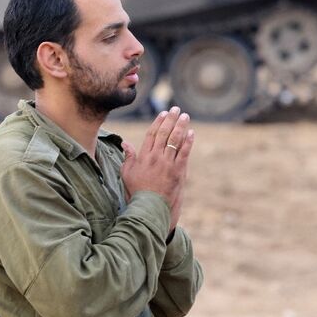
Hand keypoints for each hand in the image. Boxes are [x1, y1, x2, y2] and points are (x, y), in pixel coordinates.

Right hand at [121, 106, 193, 230]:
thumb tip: (125, 143)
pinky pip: (184, 153)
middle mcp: (156, 157)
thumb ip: (128, 157)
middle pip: (164, 133)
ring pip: (175, 140)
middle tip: (176, 109)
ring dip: (181, 126)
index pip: (152, 134)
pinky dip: (188, 142)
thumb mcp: (127, 173)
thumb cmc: (136, 192)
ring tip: (185, 116)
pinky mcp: (178, 171)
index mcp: (143, 156)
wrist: (149, 208)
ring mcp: (167, 164)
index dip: (158, 122)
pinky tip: (191, 133)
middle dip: (170, 119)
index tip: (163, 113)